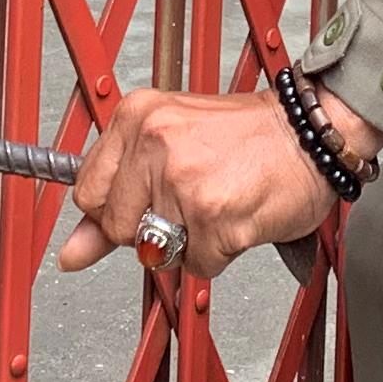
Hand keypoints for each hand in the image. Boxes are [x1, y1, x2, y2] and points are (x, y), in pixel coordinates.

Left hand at [56, 85, 380, 277]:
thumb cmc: (250, 137)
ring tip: (219, 203)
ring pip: (157, 252)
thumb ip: (114, 201)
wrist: (312, 133)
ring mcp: (182, 180)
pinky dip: (220, 254)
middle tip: (191, 198)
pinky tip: (237, 218)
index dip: (116, 209)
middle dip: (150, 230)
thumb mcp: (171, 149)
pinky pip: (198, 265)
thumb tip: (70, 254)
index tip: (146, 200)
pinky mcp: (213, 215)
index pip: (87, 192)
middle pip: (116, 227)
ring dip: (190, 243)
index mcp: (138, 117)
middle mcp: (155, 142)